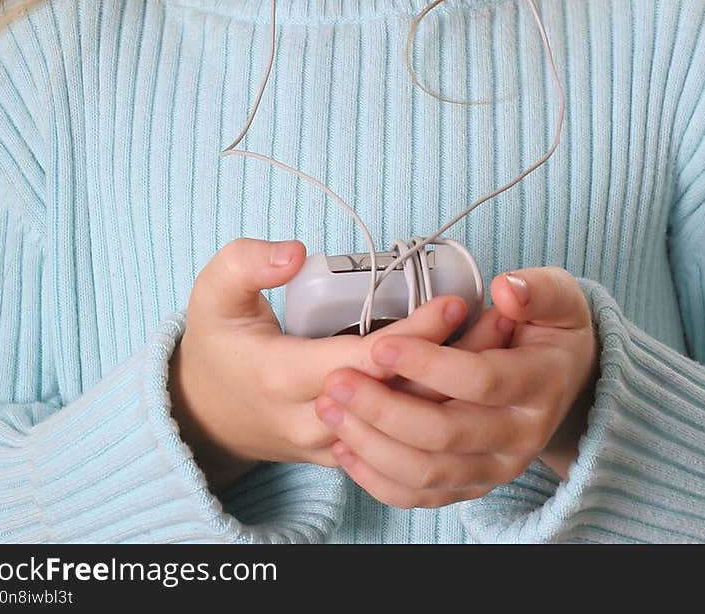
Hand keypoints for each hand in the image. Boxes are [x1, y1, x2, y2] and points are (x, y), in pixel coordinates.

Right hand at [168, 238, 474, 493]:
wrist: (204, 414)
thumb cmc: (216, 343)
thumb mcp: (214, 291)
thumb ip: (249, 263)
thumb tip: (296, 251)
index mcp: (280, 376)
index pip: (366, 362)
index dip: (415, 335)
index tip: (453, 302)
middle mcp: (310, 419)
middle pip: (398, 399)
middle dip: (454, 362)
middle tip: (500, 321)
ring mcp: (329, 444)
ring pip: (405, 424)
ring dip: (454, 387)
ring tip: (498, 343)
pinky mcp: (344, 453)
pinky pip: (399, 436)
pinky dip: (435, 405)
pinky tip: (470, 373)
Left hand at [314, 266, 598, 506]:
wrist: (570, 382)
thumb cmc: (554, 330)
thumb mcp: (559, 296)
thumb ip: (535, 289)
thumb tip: (506, 291)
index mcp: (540, 384)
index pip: (479, 380)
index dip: (427, 364)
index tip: (379, 346)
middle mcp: (521, 436)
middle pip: (445, 434)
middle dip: (383, 409)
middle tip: (338, 381)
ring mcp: (497, 467)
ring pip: (427, 472)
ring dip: (371, 445)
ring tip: (331, 409)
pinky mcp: (474, 485)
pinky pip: (422, 495)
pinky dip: (379, 479)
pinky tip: (345, 448)